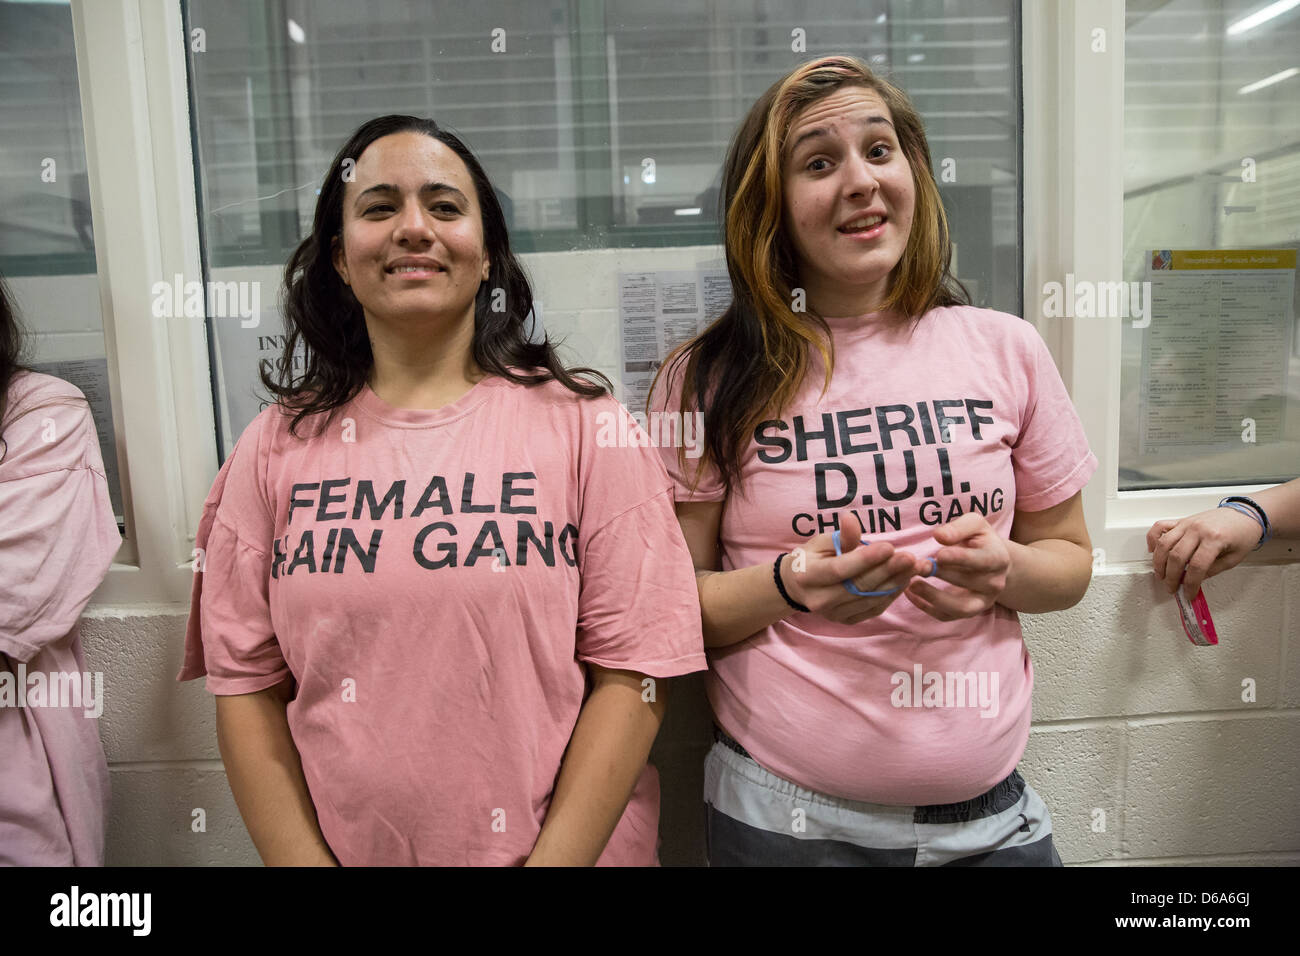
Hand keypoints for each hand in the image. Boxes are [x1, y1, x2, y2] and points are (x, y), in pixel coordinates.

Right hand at [784, 511, 931, 625]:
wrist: (798, 586)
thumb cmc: (812, 558)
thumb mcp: (821, 542)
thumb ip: (841, 536)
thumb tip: (851, 518)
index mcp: (808, 575)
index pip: (839, 570)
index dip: (865, 560)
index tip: (889, 547)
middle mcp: (819, 599)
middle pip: (858, 586)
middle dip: (887, 571)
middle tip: (910, 557)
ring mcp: (833, 614)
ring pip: (870, 599)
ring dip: (895, 582)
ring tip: (914, 567)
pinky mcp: (846, 620)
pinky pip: (873, 609)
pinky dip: (891, 595)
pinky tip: (904, 580)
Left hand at [902, 513, 1009, 620]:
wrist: (991, 560)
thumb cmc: (978, 539)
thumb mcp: (974, 524)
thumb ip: (959, 528)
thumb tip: (940, 536)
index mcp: (998, 558)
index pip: (981, 561)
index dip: (960, 558)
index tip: (939, 555)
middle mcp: (994, 583)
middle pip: (969, 583)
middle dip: (942, 574)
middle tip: (918, 566)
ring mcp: (983, 601)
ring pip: (960, 607)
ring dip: (934, 597)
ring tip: (911, 584)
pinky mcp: (969, 612)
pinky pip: (947, 616)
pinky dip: (927, 608)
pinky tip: (909, 592)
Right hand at [1147, 507, 1258, 596]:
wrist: (1245, 513)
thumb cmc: (1243, 534)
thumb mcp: (1234, 558)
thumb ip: (1213, 570)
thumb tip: (1194, 580)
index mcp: (1214, 539)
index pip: (1196, 567)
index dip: (1190, 584)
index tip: (1189, 593)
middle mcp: (1198, 530)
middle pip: (1176, 557)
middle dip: (1171, 577)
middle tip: (1172, 587)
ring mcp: (1187, 523)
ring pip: (1164, 544)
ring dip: (1159, 563)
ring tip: (1161, 575)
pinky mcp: (1181, 520)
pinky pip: (1159, 527)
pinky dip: (1152, 539)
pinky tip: (1153, 551)